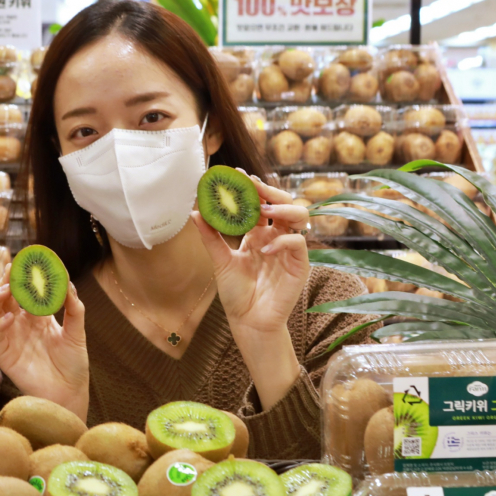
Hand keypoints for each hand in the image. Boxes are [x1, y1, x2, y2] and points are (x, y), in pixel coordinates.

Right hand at [0, 270, 88, 419]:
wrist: (69, 393)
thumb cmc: (73, 364)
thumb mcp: (76, 333)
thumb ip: (74, 309)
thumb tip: (69, 283)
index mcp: (37, 316)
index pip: (26, 291)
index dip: (24, 276)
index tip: (27, 260)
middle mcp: (21, 324)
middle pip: (7, 296)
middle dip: (7, 281)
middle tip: (12, 268)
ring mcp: (11, 337)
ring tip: (7, 289)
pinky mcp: (5, 354)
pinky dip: (1, 324)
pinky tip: (11, 317)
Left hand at [193, 172, 307, 406]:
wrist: (248, 322)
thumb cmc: (236, 293)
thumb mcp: (220, 261)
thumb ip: (211, 237)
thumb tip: (195, 211)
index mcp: (258, 233)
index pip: (259, 203)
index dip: (252, 188)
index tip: (237, 174)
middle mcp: (275, 237)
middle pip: (283, 203)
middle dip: (270, 190)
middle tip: (253, 184)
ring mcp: (289, 249)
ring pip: (299, 216)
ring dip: (284, 208)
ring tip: (265, 210)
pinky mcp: (299, 265)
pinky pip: (298, 243)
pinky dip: (283, 241)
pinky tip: (264, 248)